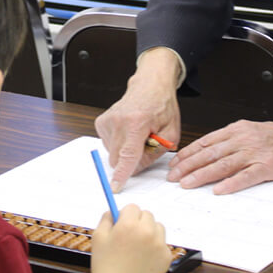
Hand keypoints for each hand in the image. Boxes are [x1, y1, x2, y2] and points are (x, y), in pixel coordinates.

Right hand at [89, 204, 171, 272]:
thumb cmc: (106, 267)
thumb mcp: (98, 238)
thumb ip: (106, 219)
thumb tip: (112, 211)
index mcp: (128, 225)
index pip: (132, 207)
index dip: (126, 215)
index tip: (123, 221)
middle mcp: (146, 232)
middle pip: (147, 215)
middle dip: (138, 221)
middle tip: (130, 235)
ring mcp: (158, 244)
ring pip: (158, 227)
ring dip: (150, 232)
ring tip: (138, 247)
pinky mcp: (166, 256)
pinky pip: (163, 244)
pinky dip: (155, 247)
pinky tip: (144, 257)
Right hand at [94, 47, 181, 191]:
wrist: (149, 86)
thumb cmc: (162, 107)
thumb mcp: (171, 133)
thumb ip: (155, 153)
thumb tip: (137, 168)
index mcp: (137, 122)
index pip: (128, 154)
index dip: (122, 173)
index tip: (115, 186)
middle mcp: (119, 120)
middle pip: (118, 158)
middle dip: (131, 160)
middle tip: (145, 145)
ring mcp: (108, 120)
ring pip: (112, 153)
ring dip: (125, 151)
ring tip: (137, 135)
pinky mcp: (101, 122)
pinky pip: (108, 145)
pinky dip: (119, 144)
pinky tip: (128, 131)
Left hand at [167, 119, 272, 194]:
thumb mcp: (249, 130)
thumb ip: (229, 140)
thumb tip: (206, 153)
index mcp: (236, 130)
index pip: (205, 142)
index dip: (187, 154)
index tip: (175, 164)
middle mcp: (242, 140)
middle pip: (209, 154)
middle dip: (188, 166)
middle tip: (174, 177)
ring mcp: (254, 153)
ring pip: (222, 164)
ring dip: (202, 175)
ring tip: (187, 184)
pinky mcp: (267, 166)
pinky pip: (246, 176)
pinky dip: (231, 183)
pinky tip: (219, 190)